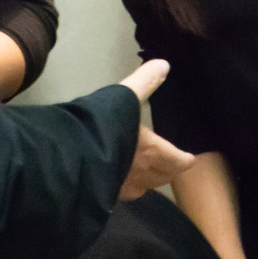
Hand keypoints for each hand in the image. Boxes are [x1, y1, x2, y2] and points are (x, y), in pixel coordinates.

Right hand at [116, 60, 196, 199]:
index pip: (177, 161)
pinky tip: (119, 181)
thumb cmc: (102, 126)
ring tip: (148, 172)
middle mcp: (142, 174)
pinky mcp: (105, 194)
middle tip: (171, 164)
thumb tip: (164, 64)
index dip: (184, 160)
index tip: (189, 159)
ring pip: (144, 187)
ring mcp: (123, 188)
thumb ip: (145, 82)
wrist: (68, 157)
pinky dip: (127, 187)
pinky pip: (123, 193)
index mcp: (152, 151)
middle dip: (169, 170)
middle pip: (163, 177)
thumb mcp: (125, 97)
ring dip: (150, 180)